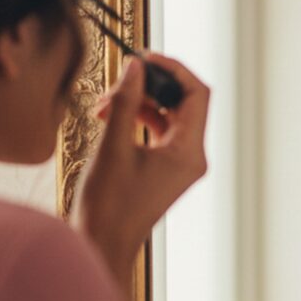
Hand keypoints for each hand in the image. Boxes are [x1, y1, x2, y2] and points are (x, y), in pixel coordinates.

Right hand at [75, 54, 209, 285]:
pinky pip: (160, 133)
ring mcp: (181, 165)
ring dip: (138, 103)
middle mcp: (192, 158)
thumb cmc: (108, 205)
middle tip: (119, 80)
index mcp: (189, 152)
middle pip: (183, 103)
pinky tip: (109, 117)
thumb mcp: (113, 146)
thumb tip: (135, 66)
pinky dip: (138, 120)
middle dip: (149, 86)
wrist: (104, 243)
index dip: (173, 69)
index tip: (145, 56)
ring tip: (104, 105)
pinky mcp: (167, 169)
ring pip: (168, 116)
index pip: (197, 94)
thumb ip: (126, 101)